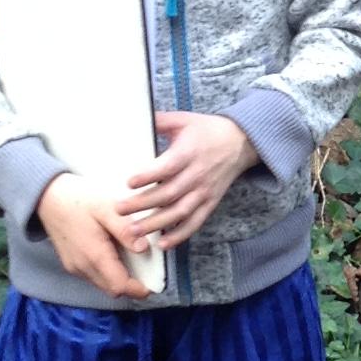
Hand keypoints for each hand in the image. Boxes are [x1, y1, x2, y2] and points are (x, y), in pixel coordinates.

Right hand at [36, 173, 154, 298]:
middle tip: (147, 273)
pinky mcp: (70, 264)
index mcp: (94, 256)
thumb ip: (124, 229)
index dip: (138, 289)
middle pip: (112, 289)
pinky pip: (93, 277)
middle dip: (131, 287)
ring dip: (118, 280)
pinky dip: (107, 274)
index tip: (152, 284)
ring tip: (133, 263)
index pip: (119, 286)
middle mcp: (82, 267)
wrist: (47, 197)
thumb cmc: (78, 200)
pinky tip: (114, 256)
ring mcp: (74, 267)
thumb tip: (144, 248)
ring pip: (102, 285)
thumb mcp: (105, 208)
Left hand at [118, 111, 257, 250]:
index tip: (129, 182)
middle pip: (168, 193)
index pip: (168, 166)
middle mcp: (197, 174)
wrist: (241, 142)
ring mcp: (204, 191)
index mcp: (189, 152)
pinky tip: (163, 244)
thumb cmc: (207, 130)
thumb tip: (134, 116)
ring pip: (179, 212)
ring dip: (156, 224)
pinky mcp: (210, 202)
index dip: (149, 176)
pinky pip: (195, 222)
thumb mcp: (184, 119)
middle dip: (142, 204)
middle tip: (119, 210)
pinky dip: (180, 235)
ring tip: (133, 232)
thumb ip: (159, 120)